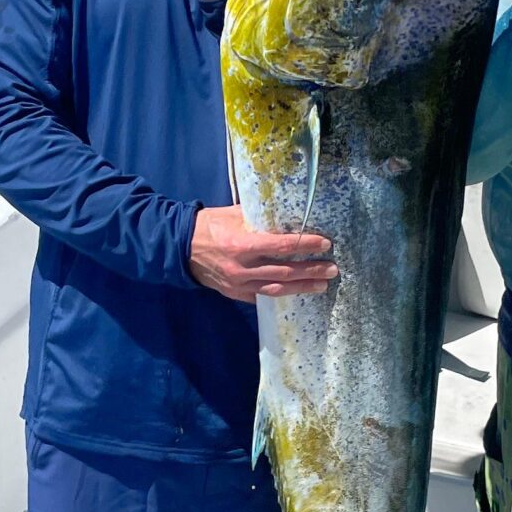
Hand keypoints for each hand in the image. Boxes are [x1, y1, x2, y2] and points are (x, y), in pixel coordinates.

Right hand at [189, 205, 335, 302]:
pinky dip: (282, 295)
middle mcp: (242, 268)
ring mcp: (239, 284)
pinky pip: (262, 297)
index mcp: (242, 245)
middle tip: (333, 269)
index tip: (324, 243)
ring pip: (277, 289)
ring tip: (322, 284)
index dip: (305, 246)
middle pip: (285, 272)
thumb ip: (259, 218)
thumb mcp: (234, 214)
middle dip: (312, 270)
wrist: (178, 248)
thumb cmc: (208, 225)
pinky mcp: (235, 294)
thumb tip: (286, 215)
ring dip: (302, 287)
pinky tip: (297, 293)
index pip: (282, 247)